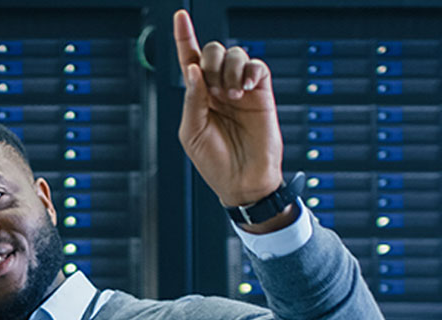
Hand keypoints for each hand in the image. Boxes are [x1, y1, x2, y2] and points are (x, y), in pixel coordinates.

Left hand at [173, 9, 283, 207]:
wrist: (242, 181)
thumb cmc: (213, 161)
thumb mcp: (192, 132)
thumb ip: (192, 100)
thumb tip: (194, 69)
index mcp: (197, 95)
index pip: (189, 59)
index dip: (184, 37)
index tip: (179, 15)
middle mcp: (217, 87)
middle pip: (212, 51)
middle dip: (210, 60)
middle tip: (214, 88)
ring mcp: (240, 89)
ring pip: (235, 54)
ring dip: (228, 69)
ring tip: (231, 95)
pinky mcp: (261, 93)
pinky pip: (256, 67)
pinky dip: (249, 71)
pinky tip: (244, 89)